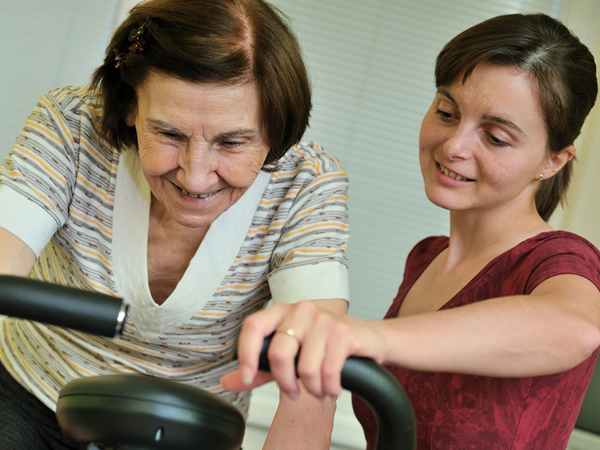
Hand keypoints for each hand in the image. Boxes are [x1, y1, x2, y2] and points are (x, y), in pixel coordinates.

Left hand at [221, 301, 386, 398]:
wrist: (367, 340)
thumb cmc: (325, 345)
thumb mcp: (290, 355)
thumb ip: (260, 368)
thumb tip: (228, 381)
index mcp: (282, 312)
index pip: (253, 326)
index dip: (246, 354)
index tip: (247, 377)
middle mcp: (301, 310)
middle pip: (279, 352)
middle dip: (285, 382)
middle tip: (293, 392)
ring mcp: (324, 319)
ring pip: (306, 367)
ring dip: (313, 389)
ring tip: (318, 389)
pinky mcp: (344, 332)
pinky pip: (328, 370)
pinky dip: (329, 387)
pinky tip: (333, 386)